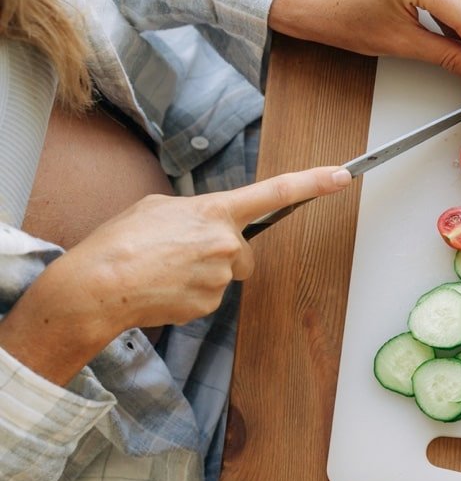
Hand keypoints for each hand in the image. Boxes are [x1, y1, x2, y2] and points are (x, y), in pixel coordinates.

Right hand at [0, 167, 351, 383]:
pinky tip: (163, 289)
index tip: (341, 176)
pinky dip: (190, 295)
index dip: (313, 183)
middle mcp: (227, 243)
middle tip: (180, 254)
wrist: (99, 287)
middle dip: (222, 254)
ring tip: (164, 270)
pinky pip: (209, 297)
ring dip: (202, 274)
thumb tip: (205, 224)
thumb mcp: (157, 208)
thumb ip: (193, 213)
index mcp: (215, 211)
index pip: (275, 192)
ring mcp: (221, 276)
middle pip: (244, 252)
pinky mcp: (210, 304)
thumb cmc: (120, 243)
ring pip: (225, 276)